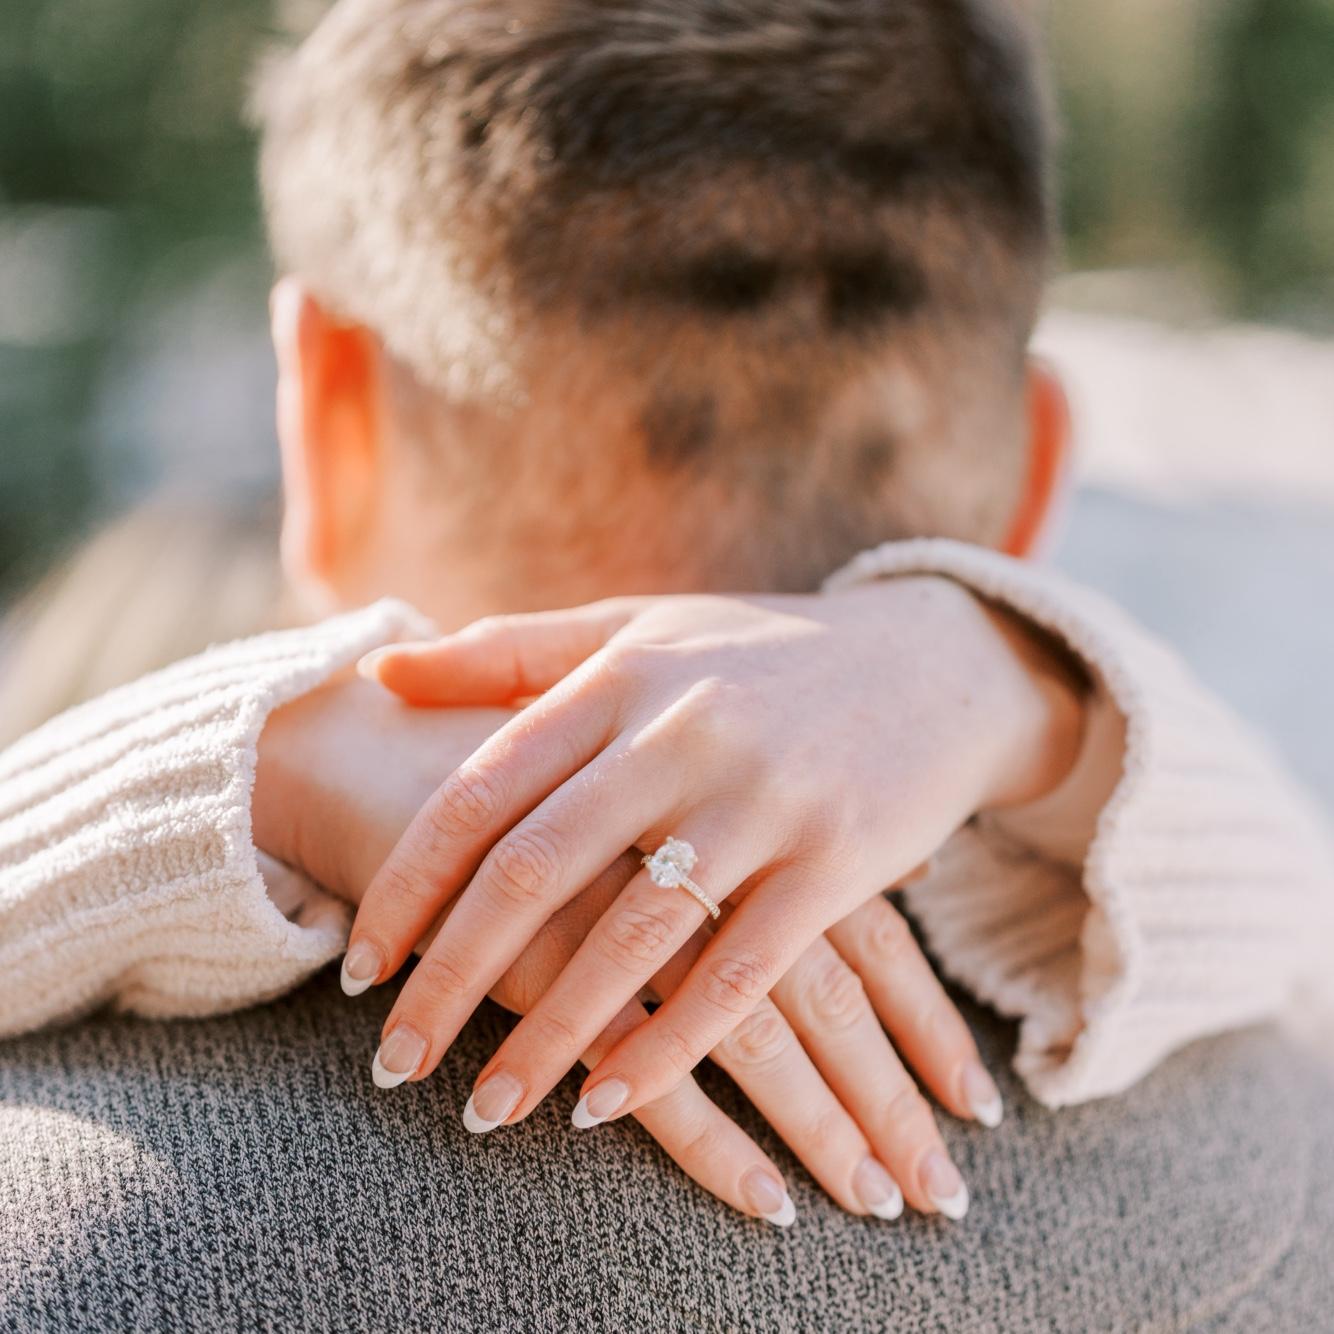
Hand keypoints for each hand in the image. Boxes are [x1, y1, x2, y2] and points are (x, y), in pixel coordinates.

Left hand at [349, 579, 1083, 1197]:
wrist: (935, 662)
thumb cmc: (761, 654)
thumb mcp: (638, 630)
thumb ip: (511, 651)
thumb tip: (380, 668)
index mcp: (620, 679)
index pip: (483, 789)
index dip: (410, 884)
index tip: (361, 966)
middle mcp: (682, 734)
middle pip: (536, 871)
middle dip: (450, 978)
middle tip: (391, 1064)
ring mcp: (763, 799)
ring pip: (632, 938)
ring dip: (548, 1038)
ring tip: (484, 1111)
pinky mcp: (838, 862)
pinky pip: (740, 976)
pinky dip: (669, 1048)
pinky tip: (605, 1106)